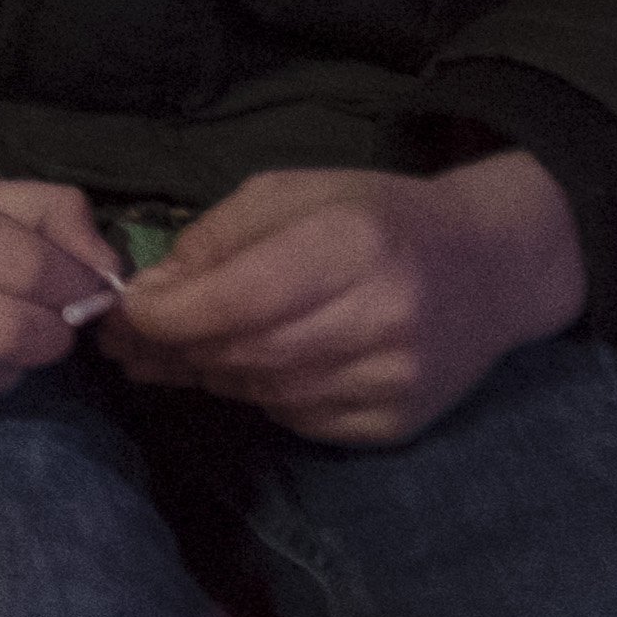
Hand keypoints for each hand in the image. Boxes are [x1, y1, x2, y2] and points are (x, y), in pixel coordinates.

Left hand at [99, 157, 578, 443]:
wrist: (488, 267)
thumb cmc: (374, 217)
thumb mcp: (289, 196)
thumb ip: (213, 241)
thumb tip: (146, 297)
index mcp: (352, 245)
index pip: (238, 299)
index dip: (169, 314)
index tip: (128, 311)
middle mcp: (382, 317)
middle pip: (246, 352)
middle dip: (176, 347)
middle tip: (129, 340)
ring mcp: (396, 378)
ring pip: (266, 392)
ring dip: (210, 373)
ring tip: (176, 350)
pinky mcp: (398, 420)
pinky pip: (299, 418)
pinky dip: (261, 395)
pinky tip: (249, 366)